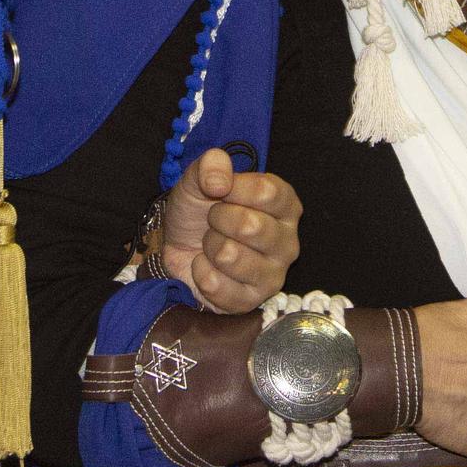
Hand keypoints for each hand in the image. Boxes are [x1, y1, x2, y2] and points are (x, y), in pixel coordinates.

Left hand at [158, 148, 301, 313]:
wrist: (179, 245)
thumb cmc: (200, 209)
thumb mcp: (200, 177)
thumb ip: (211, 165)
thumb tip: (219, 182)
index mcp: (285, 205)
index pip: (267, 192)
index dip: (234, 188)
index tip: (220, 190)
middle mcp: (288, 242)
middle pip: (250, 225)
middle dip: (217, 218)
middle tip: (214, 220)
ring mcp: (273, 275)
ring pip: (229, 255)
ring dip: (208, 245)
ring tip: (211, 244)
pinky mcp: (251, 302)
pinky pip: (216, 285)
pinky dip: (200, 272)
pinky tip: (206, 266)